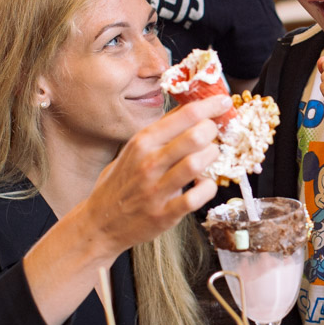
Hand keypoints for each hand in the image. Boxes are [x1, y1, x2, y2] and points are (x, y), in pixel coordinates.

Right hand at [81, 94, 230, 252]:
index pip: (184, 114)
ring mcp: (157, 189)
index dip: (210, 105)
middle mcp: (149, 162)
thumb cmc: (120, 183)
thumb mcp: (132, 150)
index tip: (223, 102)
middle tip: (214, 134)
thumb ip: (160, 131)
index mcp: (142, 142)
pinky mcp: (165, 214)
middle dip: (213, 131)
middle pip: (196, 136)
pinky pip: (197, 197)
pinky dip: (208, 188)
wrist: (100, 223)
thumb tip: (190, 108)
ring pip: (197, 163)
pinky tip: (204, 184)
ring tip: (209, 158)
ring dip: (212, 157)